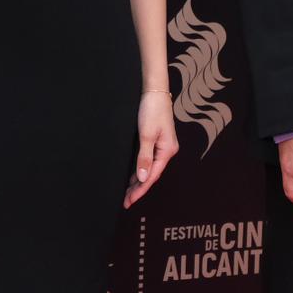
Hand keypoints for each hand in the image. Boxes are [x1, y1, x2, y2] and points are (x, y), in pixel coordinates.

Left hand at [124, 91, 178, 207]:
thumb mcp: (147, 135)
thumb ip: (144, 157)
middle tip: (125, 201)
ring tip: (127, 193)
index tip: (129, 201)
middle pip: (151, 174)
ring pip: (150, 168)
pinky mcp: (157, 141)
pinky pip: (148, 160)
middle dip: (138, 188)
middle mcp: (166, 151)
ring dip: (139, 181)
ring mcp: (162, 146)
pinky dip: (140, 170)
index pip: (152, 176)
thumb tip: (143, 178)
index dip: (140, 190)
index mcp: (167, 151)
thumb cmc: (152, 110)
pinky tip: (134, 176)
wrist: (154, 91)